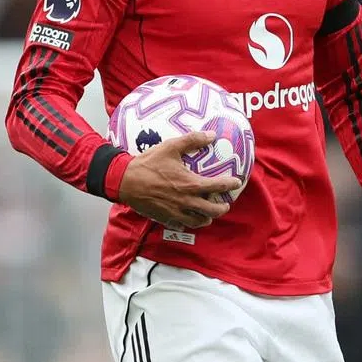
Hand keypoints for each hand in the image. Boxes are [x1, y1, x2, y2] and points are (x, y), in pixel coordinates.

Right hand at [116, 131, 241, 229]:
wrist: (125, 181)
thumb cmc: (148, 163)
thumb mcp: (171, 147)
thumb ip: (192, 140)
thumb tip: (211, 135)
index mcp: (190, 184)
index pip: (217, 186)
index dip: (230, 184)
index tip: (236, 182)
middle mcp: (186, 201)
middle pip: (212, 211)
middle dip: (222, 208)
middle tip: (225, 203)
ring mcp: (176, 212)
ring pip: (198, 221)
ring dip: (207, 218)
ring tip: (209, 214)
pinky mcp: (165, 218)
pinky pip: (181, 225)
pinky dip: (189, 223)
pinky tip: (188, 218)